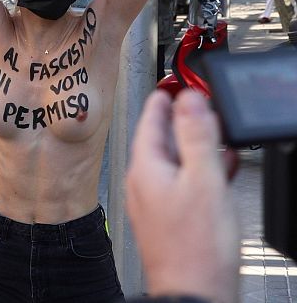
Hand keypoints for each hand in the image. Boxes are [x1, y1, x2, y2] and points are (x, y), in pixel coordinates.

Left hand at [126, 90, 239, 302]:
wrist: (193, 294)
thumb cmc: (195, 247)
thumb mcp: (203, 180)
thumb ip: (195, 136)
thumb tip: (188, 99)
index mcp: (145, 168)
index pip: (149, 120)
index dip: (164, 97)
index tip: (173, 81)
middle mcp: (143, 183)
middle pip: (160, 139)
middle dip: (181, 120)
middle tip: (199, 103)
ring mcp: (154, 202)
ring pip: (173, 161)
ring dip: (193, 145)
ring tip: (215, 133)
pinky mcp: (169, 219)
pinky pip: (182, 183)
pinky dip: (199, 171)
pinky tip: (220, 171)